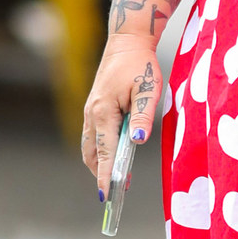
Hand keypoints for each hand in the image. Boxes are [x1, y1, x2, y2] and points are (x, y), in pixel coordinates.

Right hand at [80, 29, 162, 198]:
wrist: (127, 42)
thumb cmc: (140, 64)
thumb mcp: (147, 89)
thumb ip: (142, 116)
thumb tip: (137, 140)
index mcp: (103, 112)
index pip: (105, 152)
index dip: (106, 175)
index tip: (107, 195)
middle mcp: (92, 114)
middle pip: (92, 154)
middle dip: (102, 174)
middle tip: (117, 192)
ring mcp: (90, 112)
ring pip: (90, 147)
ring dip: (101, 164)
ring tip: (119, 177)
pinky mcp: (94, 109)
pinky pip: (93, 137)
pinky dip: (101, 151)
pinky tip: (116, 155)